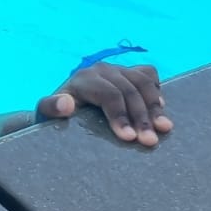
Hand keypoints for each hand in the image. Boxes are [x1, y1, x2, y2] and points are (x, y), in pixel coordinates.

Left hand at [38, 62, 172, 146]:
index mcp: (82, 79)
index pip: (108, 95)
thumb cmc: (57, 114)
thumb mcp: (46, 113)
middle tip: (149, 141)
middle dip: (141, 118)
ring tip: (164, 129)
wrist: (62, 105)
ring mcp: (117, 69)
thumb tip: (66, 105)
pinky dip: (156, 90)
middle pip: (129, 91)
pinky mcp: (129, 71)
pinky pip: (148, 75)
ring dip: (155, 107)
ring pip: (143, 83)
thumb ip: (50, 108)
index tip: (129, 138)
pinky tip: (161, 109)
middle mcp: (101, 70)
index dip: (120, 116)